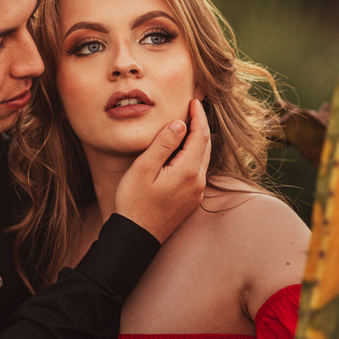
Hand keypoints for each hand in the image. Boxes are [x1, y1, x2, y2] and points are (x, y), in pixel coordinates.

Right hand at [114, 99, 210, 242]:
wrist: (136, 237)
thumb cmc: (134, 203)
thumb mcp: (143, 169)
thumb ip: (163, 144)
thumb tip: (179, 124)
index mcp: (188, 171)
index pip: (199, 136)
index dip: (198, 117)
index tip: (193, 102)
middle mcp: (198, 181)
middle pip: (205, 146)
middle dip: (201, 126)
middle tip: (193, 109)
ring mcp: (196, 193)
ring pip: (202, 159)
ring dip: (198, 141)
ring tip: (189, 127)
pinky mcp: (191, 201)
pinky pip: (197, 171)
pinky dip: (193, 156)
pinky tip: (183, 152)